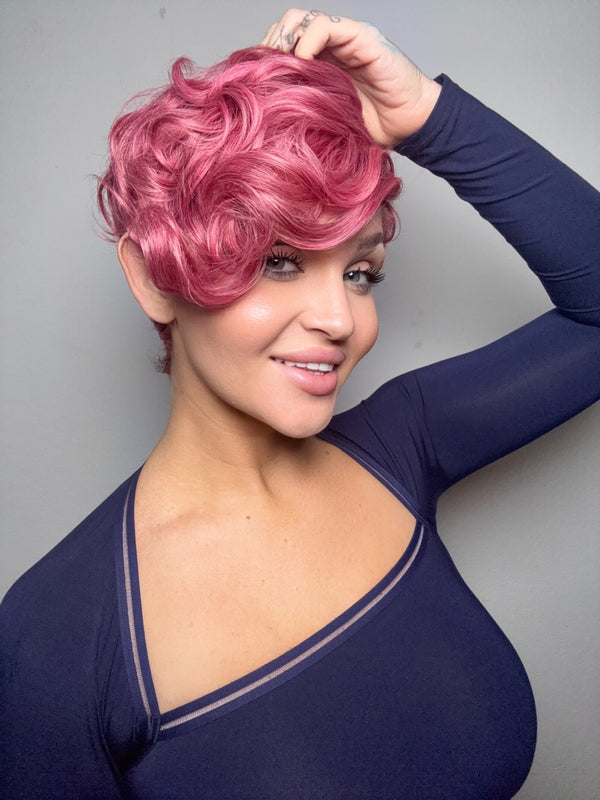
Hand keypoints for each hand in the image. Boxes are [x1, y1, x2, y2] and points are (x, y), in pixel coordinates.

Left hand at [261, 9, 440, 145]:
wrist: (411, 124)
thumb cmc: (374, 128)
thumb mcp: (327, 125)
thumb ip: (302, 117)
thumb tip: (265, 130)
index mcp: (319, 65)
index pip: (280, 46)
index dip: (263, 59)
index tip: (253, 83)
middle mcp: (329, 47)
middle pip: (284, 28)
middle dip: (269, 48)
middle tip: (263, 75)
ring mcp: (344, 39)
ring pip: (299, 20)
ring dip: (284, 41)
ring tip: (281, 68)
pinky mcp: (360, 38)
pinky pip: (324, 27)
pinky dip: (306, 43)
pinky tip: (302, 67)